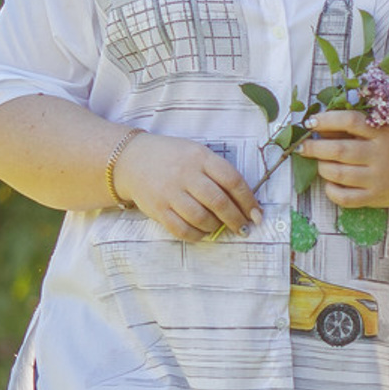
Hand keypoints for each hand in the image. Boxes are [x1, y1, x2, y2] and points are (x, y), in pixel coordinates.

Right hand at [115, 133, 260, 240]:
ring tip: (221, 227)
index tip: (257, 214)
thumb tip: (245, 202)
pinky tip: (203, 233)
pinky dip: (196, 235)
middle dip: (237, 219)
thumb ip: (219, 172)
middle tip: (244, 228)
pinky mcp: (157, 208)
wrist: (131, 159)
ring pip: (201, 218)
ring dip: (216, 227)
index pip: (232, 180)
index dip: (249, 200)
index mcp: (200, 157)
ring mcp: (170, 192)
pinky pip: (181, 229)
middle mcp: (186, 174)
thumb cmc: (173, 158)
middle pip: (219, 202)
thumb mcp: (197, 154)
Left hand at [298, 110, 388, 210]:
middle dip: (315, 147)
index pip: (349, 121)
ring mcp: (377, 178)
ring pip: (338, 174)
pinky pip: (345, 198)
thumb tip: (323, 125)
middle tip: (304, 145)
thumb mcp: (388, 127)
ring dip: (322, 167)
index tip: (312, 122)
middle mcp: (380, 155)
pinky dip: (331, 191)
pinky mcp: (376, 197)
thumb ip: (361, 126)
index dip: (326, 120)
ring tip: (318, 162)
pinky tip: (329, 183)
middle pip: (339, 150)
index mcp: (383, 133)